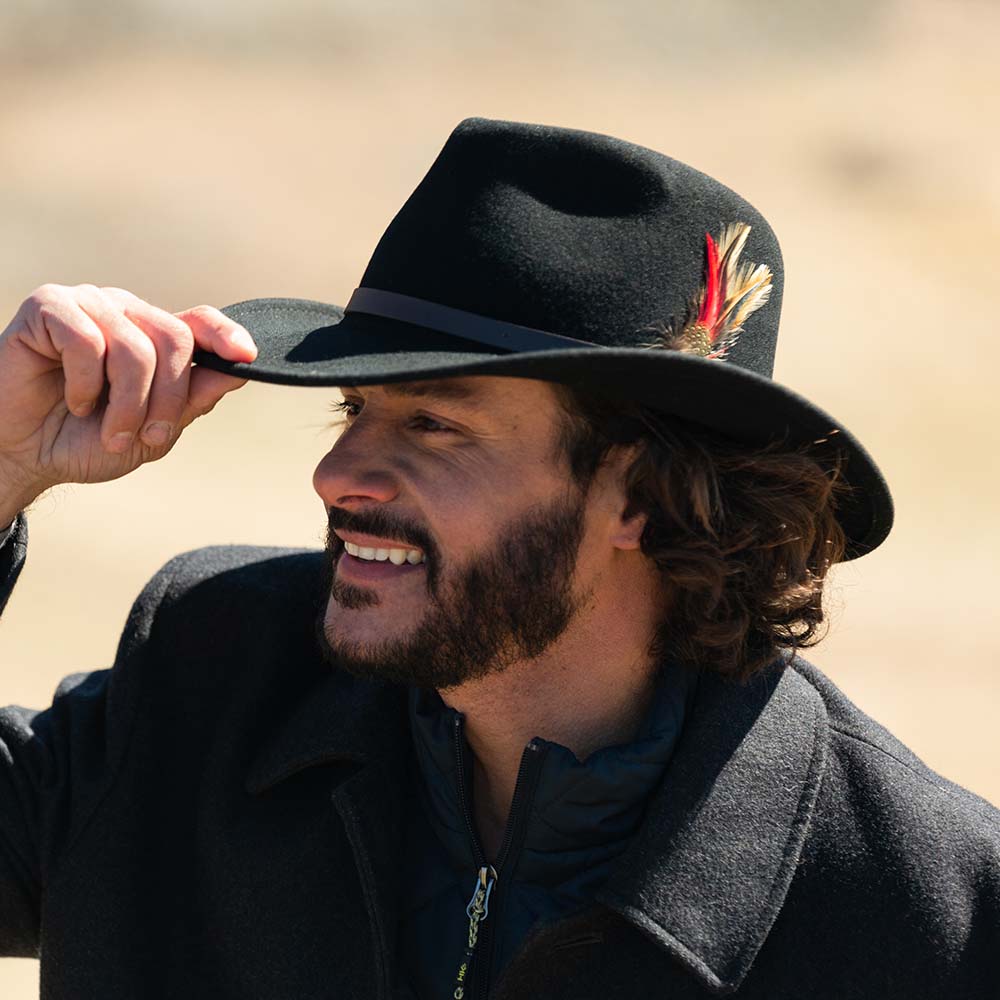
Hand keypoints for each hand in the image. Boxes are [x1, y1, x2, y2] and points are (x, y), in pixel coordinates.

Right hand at [0, 283, 256, 515]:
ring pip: (135, 347)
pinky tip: (72, 400)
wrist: (24, 456)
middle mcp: (125, 313)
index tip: (247, 357)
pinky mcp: (48, 307)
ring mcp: (88, 305)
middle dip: (168, 399)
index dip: (226, 334)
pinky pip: (87, 342)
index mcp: (153, 336)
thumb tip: (238, 371)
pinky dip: (84, 385)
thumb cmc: (86, 442)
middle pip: (176, 339)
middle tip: (147, 436)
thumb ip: (192, 401)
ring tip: (109, 431)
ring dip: (126, 404)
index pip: (199, 321)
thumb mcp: (152, 433)